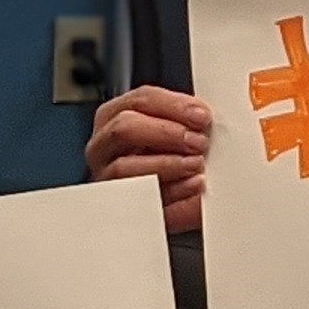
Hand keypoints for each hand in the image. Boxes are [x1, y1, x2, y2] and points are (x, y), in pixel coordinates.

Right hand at [88, 84, 213, 235]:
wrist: (165, 209)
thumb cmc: (168, 167)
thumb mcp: (174, 137)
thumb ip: (184, 122)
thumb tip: (203, 116)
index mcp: (116, 117)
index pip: (141, 100)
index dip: (174, 105)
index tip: (201, 115)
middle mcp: (104, 145)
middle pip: (125, 127)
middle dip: (166, 133)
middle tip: (198, 141)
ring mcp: (106, 177)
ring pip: (125, 166)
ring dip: (167, 163)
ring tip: (196, 165)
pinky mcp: (118, 206)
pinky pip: (137, 197)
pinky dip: (170, 191)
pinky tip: (191, 186)